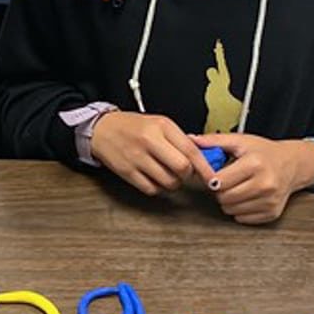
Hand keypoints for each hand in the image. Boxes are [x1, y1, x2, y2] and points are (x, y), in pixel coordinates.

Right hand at [91, 112, 215, 195]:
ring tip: (166, 173)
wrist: (101, 129)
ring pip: (168, 182)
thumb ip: (179, 139)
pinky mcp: (127, 172)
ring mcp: (137, 158)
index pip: (191, 150)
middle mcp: (150, 141)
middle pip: (182, 168)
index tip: (211, 176)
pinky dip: (156, 187)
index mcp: (161, 126)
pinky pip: (151, 189)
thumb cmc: (132, 127)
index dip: (205, 166)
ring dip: (172, 182)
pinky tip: (153, 177)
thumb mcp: (158, 124)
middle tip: (183, 172)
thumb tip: (201, 158)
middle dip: (187, 174)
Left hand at [191, 133, 313, 224]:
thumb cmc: (263, 152)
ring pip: (231, 210)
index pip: (218, 181)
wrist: (292, 164)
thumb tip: (190, 140)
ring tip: (237, 187)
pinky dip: (239, 210)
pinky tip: (246, 196)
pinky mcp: (272, 213)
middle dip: (219, 190)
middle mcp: (265, 184)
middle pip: (224, 197)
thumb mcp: (240, 141)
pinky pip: (242, 218)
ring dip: (228, 201)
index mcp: (255, 164)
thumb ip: (214, 141)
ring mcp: (270, 200)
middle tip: (226, 181)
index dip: (211, 178)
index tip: (214, 174)